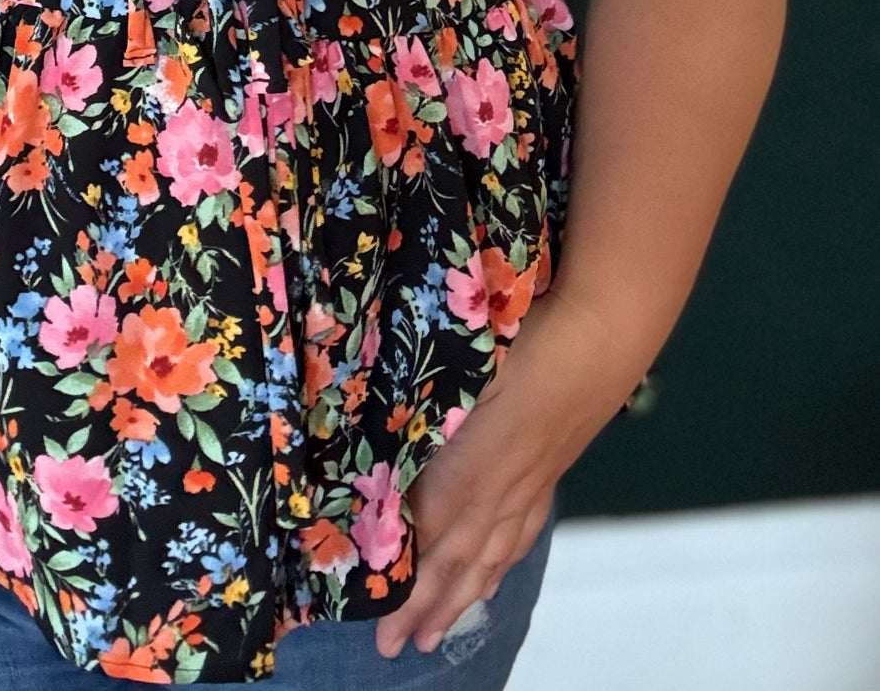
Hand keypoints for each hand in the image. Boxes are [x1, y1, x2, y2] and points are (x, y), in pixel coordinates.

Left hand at [374, 286, 641, 660]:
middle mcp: (502, 487)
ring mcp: (531, 481)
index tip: (376, 618)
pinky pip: (520, 531)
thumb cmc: (529, 337)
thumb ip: (427, 416)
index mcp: (473, 467)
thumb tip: (383, 449)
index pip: (432, 539)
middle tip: (396, 649)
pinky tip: (492, 572)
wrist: (603, 330)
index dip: (404, 582)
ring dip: (461, 596)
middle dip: (426, 606)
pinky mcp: (549, 469)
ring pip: (491, 555)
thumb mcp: (465, 372)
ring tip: (437, 630)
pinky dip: (499, 562)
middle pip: (459, 561)